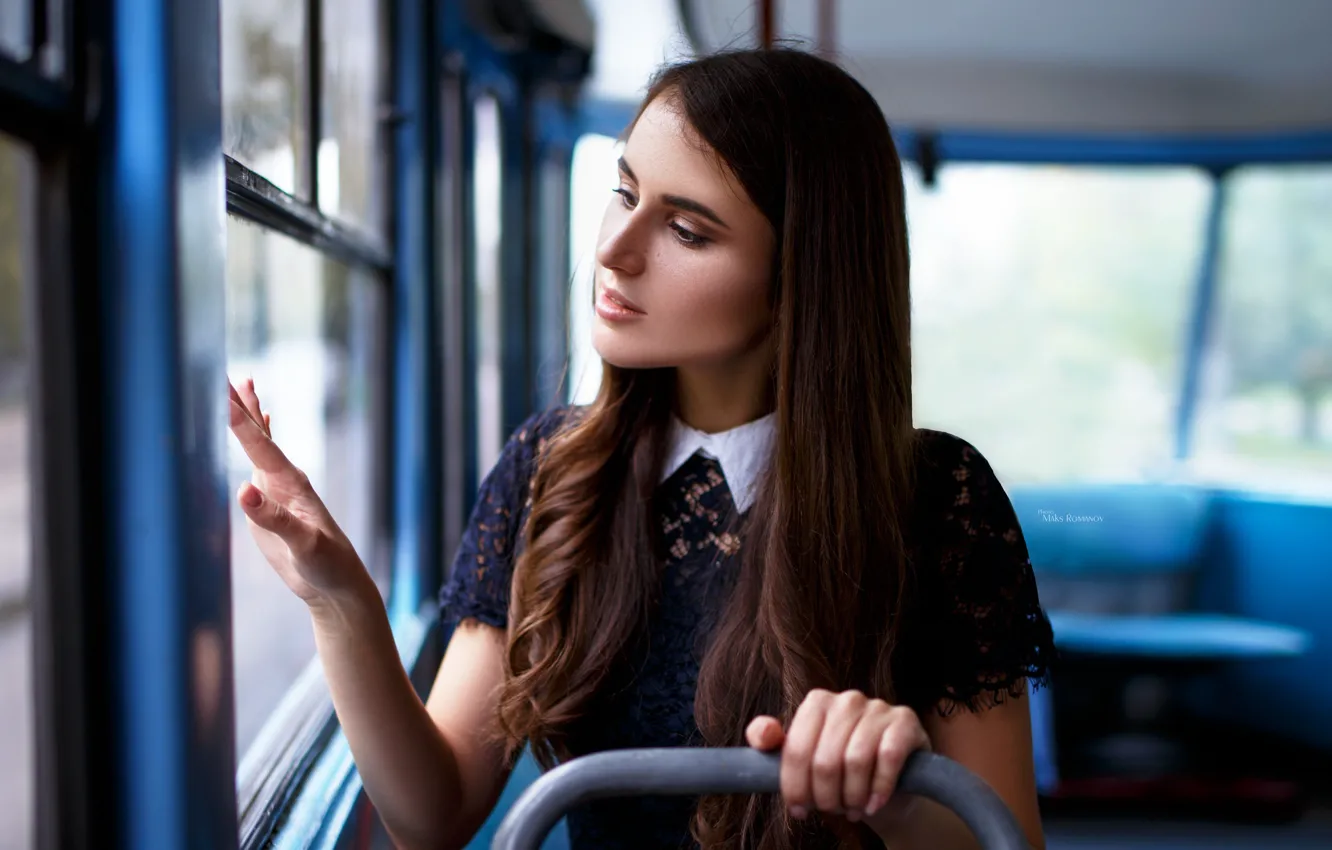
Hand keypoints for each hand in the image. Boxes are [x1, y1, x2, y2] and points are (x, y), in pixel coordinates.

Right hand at [228, 378, 370, 606]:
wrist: (337, 584)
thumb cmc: (327, 564)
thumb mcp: (303, 544)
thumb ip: (274, 519)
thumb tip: (244, 490)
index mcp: (292, 484)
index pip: (261, 446)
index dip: (241, 421)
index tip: (224, 393)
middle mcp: (285, 480)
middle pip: (259, 436)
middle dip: (242, 407)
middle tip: (226, 375)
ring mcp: (277, 489)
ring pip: (260, 442)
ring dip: (248, 414)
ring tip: (240, 384)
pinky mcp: (270, 503)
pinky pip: (261, 462)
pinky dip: (258, 438)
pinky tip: (263, 420)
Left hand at [746, 689, 929, 826]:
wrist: (890, 789)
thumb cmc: (841, 775)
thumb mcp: (805, 761)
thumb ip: (773, 744)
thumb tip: (762, 735)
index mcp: (817, 703)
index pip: (797, 749)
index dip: (795, 786)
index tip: (798, 810)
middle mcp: (847, 699)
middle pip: (825, 760)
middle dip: (825, 796)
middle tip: (830, 810)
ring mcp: (878, 707)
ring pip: (855, 760)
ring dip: (852, 796)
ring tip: (852, 808)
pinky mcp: (905, 722)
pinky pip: (888, 758)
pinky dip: (879, 789)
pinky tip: (873, 804)